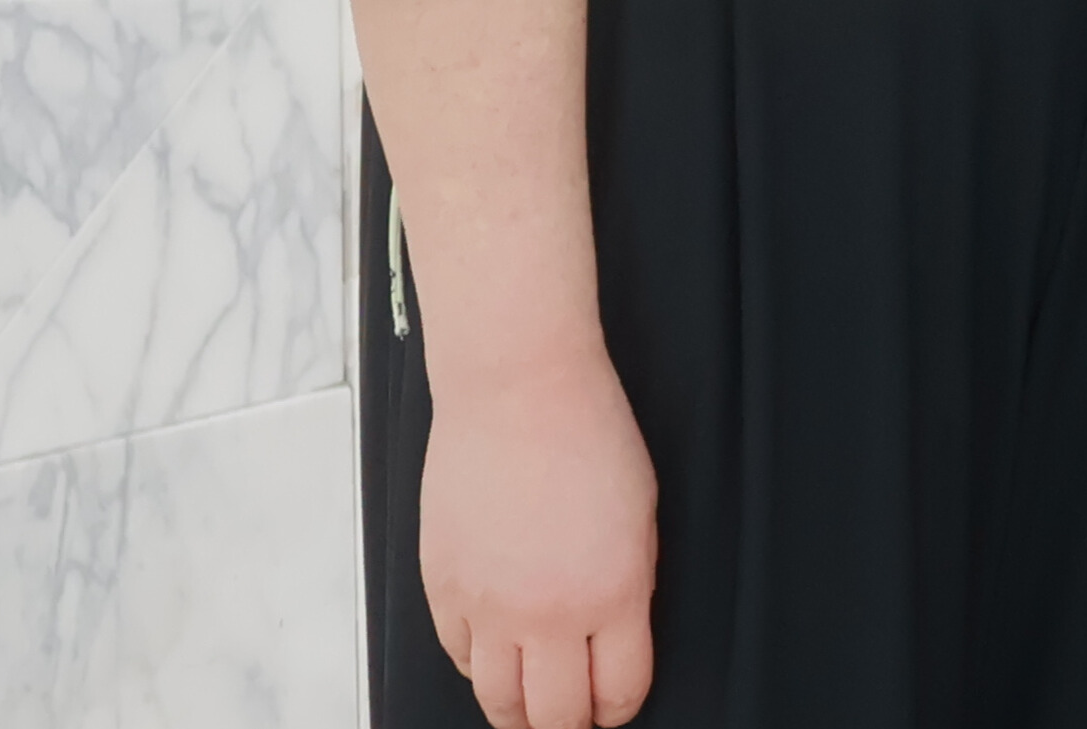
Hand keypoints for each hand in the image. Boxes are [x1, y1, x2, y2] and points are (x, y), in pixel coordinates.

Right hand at [421, 349, 658, 728]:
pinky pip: (458, 656)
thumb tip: (617, 632)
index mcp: (612, 593)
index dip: (619, 710)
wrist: (518, 391)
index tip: (615, 707)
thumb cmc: (588, 433)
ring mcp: (487, 606)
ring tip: (531, 707)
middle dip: (567, 727)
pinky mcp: (443, 590)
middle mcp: (547, 612)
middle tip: (573, 718)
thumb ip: (630, 584)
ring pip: (496, 702)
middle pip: (552, 717)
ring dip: (517, 713)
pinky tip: (495, 654)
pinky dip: (478, 664)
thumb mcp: (643, 515)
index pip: (617, 691)